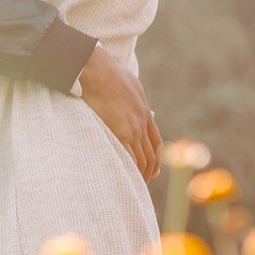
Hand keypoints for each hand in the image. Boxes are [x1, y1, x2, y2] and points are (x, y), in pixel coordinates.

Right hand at [78, 45, 161, 180]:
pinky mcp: (121, 132)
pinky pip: (129, 157)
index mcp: (144, 110)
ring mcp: (133, 127)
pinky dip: (130, 169)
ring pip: (142, 159)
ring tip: (134, 185)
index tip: (154, 169)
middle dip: (149, 170)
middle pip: (151, 153)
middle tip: (144, 182)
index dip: (156, 157)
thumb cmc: (106, 71)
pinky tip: (125, 176)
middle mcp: (143, 121)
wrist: (98, 69)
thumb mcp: (127, 82)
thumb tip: (131, 93)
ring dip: (140, 174)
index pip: (155, 140)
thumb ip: (132, 94)